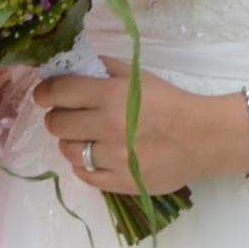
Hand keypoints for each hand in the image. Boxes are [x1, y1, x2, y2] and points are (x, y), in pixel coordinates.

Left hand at [34, 60, 248, 196]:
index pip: (58, 92)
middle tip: (69, 116)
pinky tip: (96, 156)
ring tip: (87, 137)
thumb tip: (72, 65)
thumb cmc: (170, 103)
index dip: (45, 92)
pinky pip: (84, 175)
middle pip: (57, 124)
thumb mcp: (138, 77)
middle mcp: (107, 127)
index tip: (44, 95)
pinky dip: (84, 165)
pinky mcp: (120, 182)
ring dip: (72, 142)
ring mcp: (113, 158)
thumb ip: (105, 69)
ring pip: (68, 151)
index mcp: (111, 95)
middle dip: (58, 118)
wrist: (204, 138)